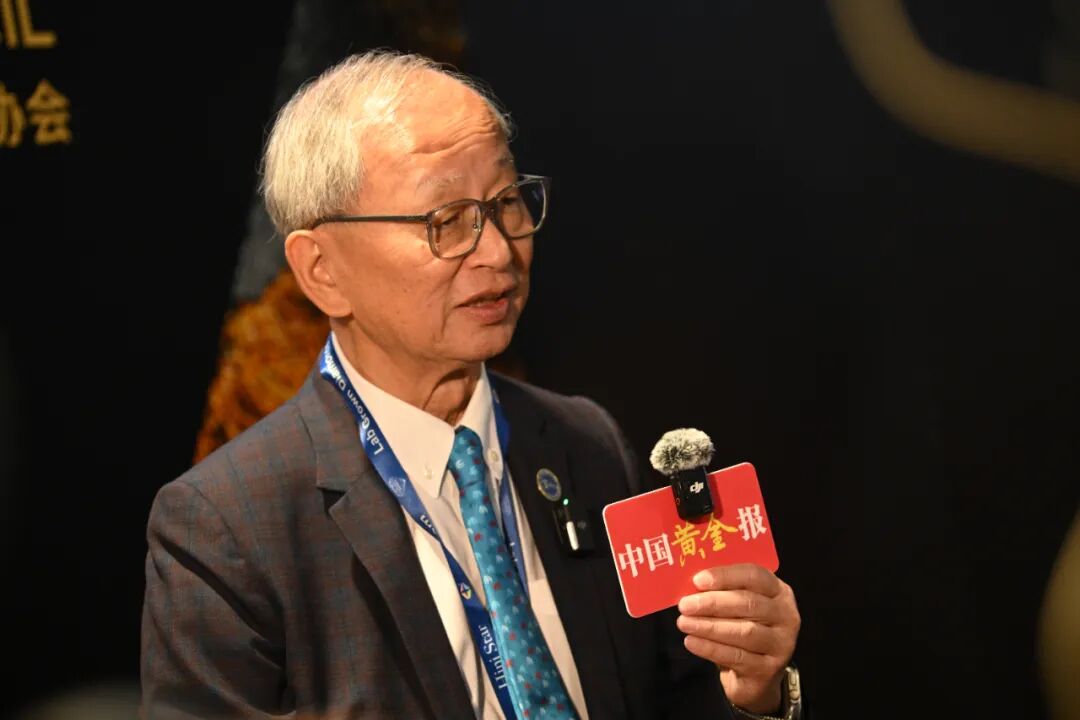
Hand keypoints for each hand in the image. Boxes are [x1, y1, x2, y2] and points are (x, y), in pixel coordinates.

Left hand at [676, 563, 799, 713]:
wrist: (755, 674)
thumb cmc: (741, 628)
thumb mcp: (737, 606)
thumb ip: (722, 592)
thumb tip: (690, 585)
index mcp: (778, 591)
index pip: (755, 575)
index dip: (725, 576)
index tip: (697, 580)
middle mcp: (786, 615)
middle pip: (748, 603)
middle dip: (712, 603)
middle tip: (685, 605)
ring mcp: (781, 644)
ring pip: (744, 631)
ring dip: (709, 626)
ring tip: (684, 623)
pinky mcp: (770, 669)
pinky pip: (737, 656)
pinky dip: (711, 648)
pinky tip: (691, 642)